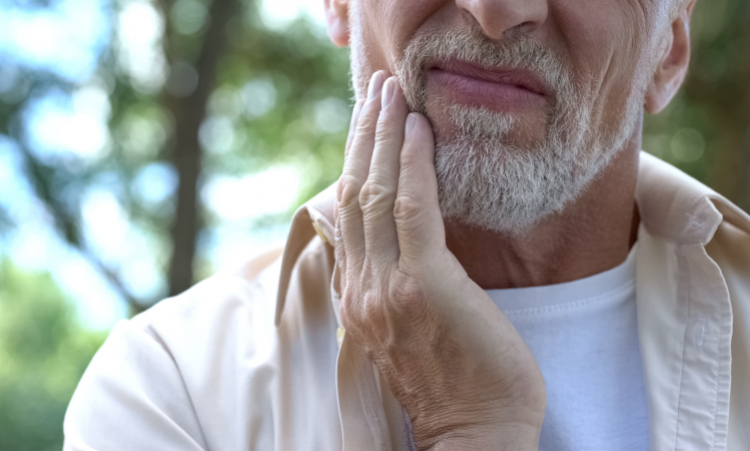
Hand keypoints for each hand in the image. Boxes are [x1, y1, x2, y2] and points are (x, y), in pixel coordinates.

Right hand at [334, 70, 546, 450]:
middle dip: (364, 135)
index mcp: (356, 297)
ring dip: (384, 136)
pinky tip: (420, 130)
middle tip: (375, 90)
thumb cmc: (455, 382)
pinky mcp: (423, 285)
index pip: (347, 215)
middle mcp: (360, 288)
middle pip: (353, 194)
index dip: (355, 162)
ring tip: (392, 93)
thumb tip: (404, 237)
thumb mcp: (408, 329)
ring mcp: (385, 286)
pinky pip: (412, 210)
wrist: (475, 433)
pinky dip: (414, 165)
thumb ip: (395, 282)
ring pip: (375, 194)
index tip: (367, 124)